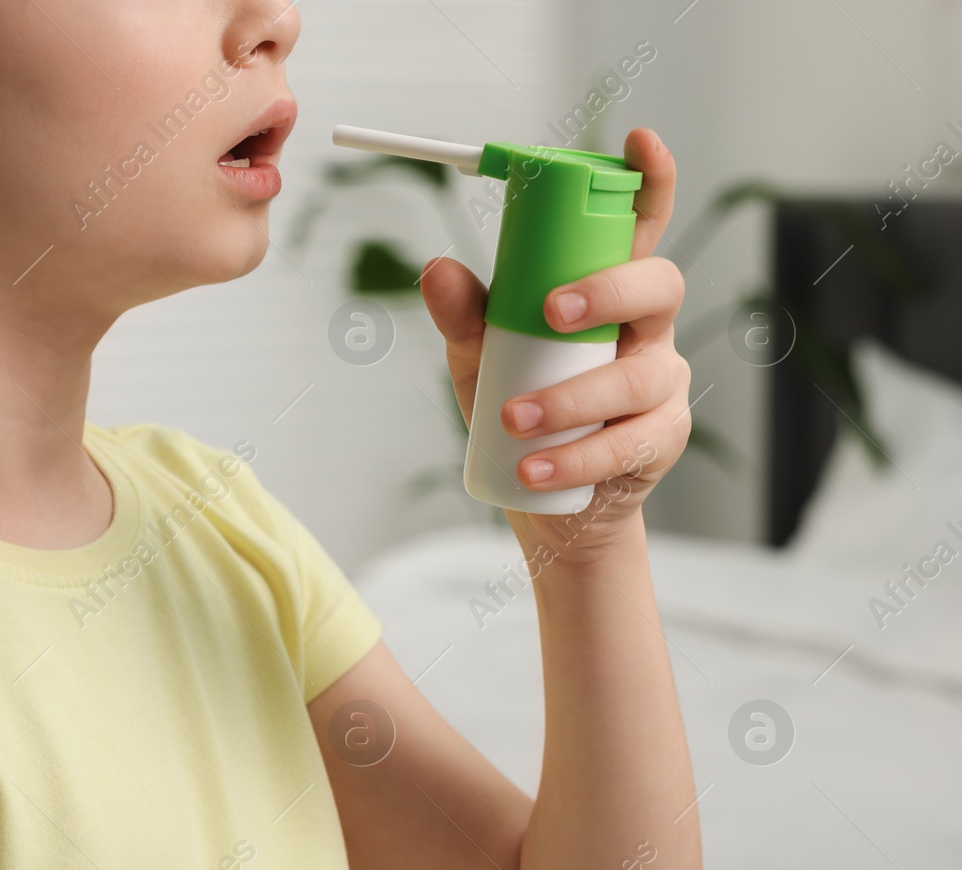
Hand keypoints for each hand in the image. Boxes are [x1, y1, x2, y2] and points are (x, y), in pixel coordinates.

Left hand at [420, 128, 690, 555]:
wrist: (548, 498)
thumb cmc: (522, 408)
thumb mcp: (482, 358)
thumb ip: (465, 316)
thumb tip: (437, 268)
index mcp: (609, 291)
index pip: (639, 225)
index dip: (649, 179)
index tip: (637, 141)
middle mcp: (647, 328)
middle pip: (659, 284)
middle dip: (608, 290)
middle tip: (549, 311)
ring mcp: (661, 382)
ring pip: (638, 376)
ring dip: (572, 396)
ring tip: (514, 419)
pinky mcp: (661, 437)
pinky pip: (627, 442)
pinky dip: (575, 456)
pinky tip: (536, 467)